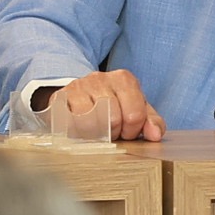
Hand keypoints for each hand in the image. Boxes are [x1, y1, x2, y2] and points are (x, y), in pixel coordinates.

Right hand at [44, 70, 164, 142]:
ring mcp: (78, 86)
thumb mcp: (135, 111)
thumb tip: (155, 134)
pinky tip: (79, 130)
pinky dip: (76, 133)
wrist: (78, 95)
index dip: (132, 132)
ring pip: (90, 122)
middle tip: (110, 133)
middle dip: (113, 134)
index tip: (126, 132)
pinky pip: (70, 123)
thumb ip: (150, 122)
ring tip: (95, 132)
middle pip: (113, 119)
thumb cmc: (111, 106)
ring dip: (94, 135)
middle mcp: (101, 78)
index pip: (135, 115)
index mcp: (124, 80)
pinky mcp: (59, 98)